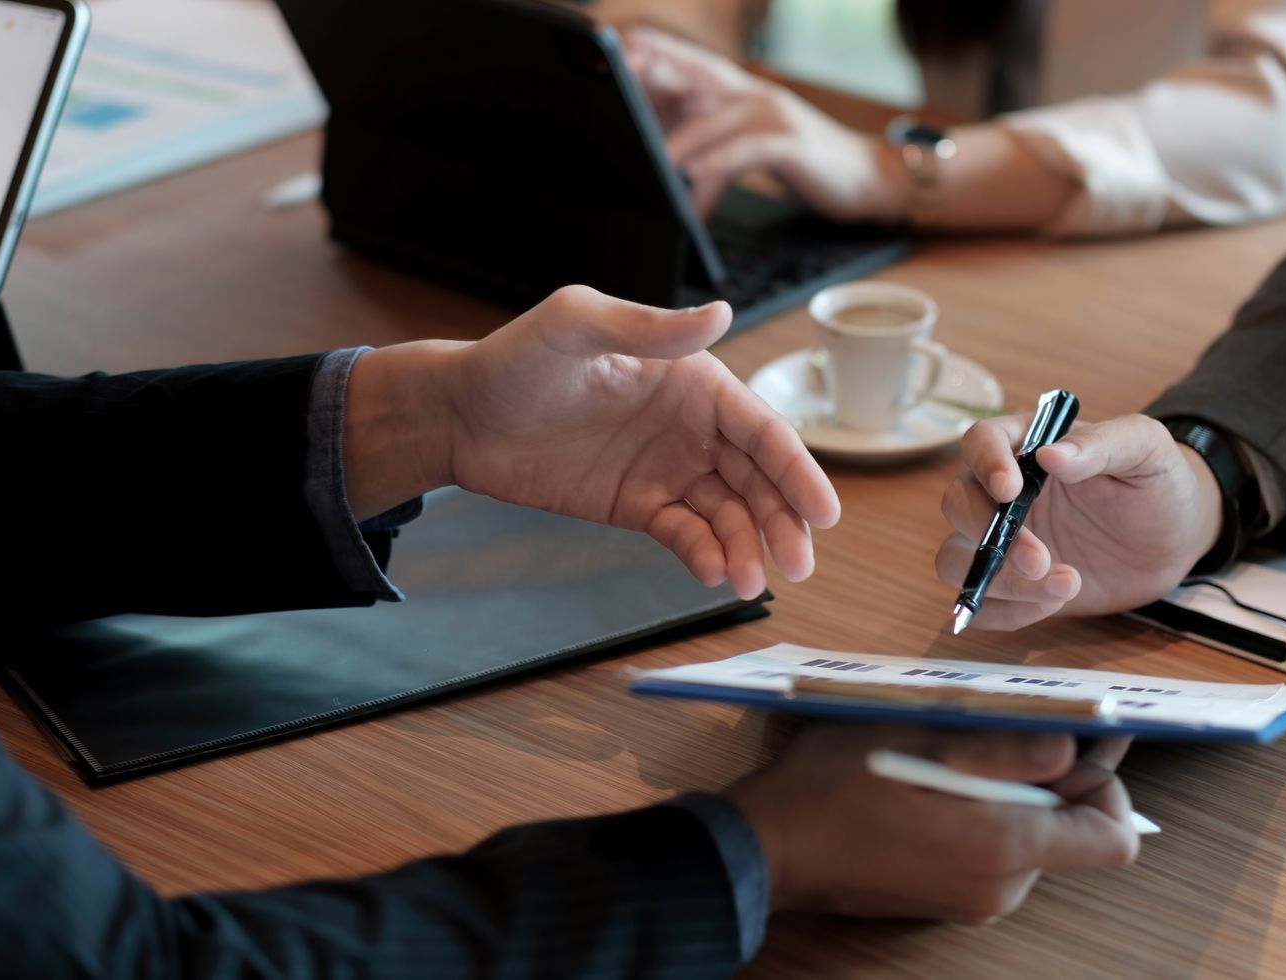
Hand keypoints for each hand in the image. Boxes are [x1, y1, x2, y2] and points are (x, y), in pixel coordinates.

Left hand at [345, 286, 839, 598]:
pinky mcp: (638, 505)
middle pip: (758, 479)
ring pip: (727, 514)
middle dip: (784, 521)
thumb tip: (721, 313)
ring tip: (751, 582)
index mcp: (693, 379)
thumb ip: (648, 327)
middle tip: (799, 564)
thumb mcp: (577, 325)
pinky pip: (683, 533)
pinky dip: (702, 554)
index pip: (761, 429)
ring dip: (747, 547)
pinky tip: (710, 572)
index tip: (823, 512)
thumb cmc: (517, 357)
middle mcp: (692, 426)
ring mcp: (667, 469)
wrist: (461, 414)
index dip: (797, 470)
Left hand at [623, 28, 907, 221]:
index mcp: (745, 91)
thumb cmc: (806, 161)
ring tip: (649, 165)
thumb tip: (669, 148)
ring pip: (714, 122)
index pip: (697, 64)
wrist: (871, 177)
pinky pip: (742, 156)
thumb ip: (719, 134)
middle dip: (659, 76)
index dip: (662, 52)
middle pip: (699, 78)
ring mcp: (774, 116)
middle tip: (621, 83)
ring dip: (679, 144)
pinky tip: (695, 193)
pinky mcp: (790, 145)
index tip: (626, 45)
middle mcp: (756, 94)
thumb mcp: (757, 141)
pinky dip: (715, 175)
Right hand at [727, 725, 1138, 921]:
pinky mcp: (946, 899)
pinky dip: (983, 814)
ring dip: (1012, 792)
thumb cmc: (835, 786)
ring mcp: (972, 900)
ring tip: (960, 749)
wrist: (768, 847)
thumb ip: (1008, 748)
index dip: (1109, 782)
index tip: (1086, 738)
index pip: (1112, 834)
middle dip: (1055, 777)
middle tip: (1021, 723)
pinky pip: (993, 853)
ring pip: (1029, 838)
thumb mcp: (921, 740)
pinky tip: (937, 781)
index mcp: (1004, 847)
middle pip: (1069, 831)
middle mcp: (1000, 886)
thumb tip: (1073, 749)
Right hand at [936, 415, 1222, 629]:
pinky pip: (980, 604)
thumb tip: (1052, 454)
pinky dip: (1007, 612)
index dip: (984, 462)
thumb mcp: (1146, 451)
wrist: (1176, 541)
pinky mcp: (1013, 586)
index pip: (980, 440)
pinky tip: (1053, 603)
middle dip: (992, 537)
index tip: (1009, 490)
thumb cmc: (1158, 485)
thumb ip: (1103, 445)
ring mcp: (1003, 542)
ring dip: (999, 581)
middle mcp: (1004, 494)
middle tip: (1040, 560)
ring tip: (1065, 586)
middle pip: (958, 504)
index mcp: (1028, 446)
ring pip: (955, 560)